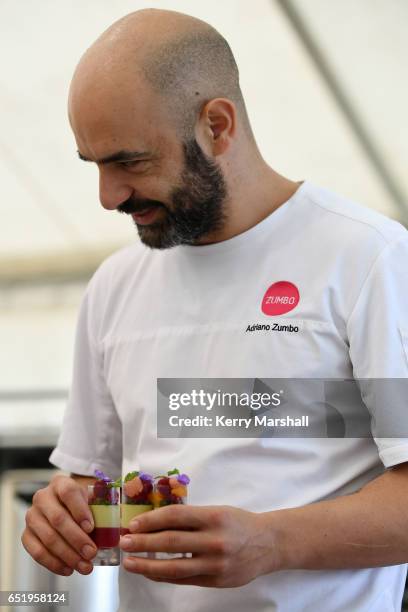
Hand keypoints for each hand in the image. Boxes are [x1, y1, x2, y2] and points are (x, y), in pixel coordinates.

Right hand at [21, 475, 96, 575]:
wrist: (65, 506)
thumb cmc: (83, 503)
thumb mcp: (93, 498)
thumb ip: (103, 509)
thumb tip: (117, 529)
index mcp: (60, 483)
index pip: (69, 492)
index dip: (80, 510)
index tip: (91, 527)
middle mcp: (42, 497)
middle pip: (58, 519)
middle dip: (76, 539)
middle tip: (92, 553)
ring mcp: (32, 516)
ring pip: (48, 538)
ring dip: (68, 555)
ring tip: (85, 566)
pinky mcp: (26, 535)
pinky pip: (37, 552)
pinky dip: (54, 563)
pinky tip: (69, 569)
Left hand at [120, 504, 274, 586]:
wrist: (268, 544)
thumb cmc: (238, 523)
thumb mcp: (217, 511)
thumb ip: (190, 518)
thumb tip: (155, 522)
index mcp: (213, 517)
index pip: (175, 516)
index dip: (151, 520)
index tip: (134, 524)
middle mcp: (214, 540)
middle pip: (170, 542)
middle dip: (143, 542)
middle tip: (124, 542)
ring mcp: (215, 564)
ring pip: (174, 567)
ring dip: (147, 565)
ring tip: (130, 562)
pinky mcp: (216, 581)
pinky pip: (183, 579)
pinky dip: (164, 576)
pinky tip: (150, 572)